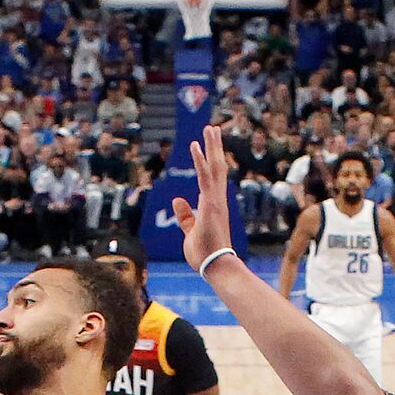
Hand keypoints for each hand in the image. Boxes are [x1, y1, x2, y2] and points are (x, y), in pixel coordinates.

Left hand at [167, 133, 235, 270]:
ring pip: (214, 167)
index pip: (213, 178)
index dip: (211, 160)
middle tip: (213, 128)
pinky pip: (205, 177)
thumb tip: (177, 200)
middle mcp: (217, 199)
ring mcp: (216, 200)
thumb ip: (185, 216)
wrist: (215, 266)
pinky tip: (196, 146)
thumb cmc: (204, 253)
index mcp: (213, 205)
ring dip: (211, 147)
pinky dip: (200, 160)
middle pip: (218, 167)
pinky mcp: (211, 203)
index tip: (210, 145)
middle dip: (215, 147)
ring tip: (210, 128)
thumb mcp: (190, 231)